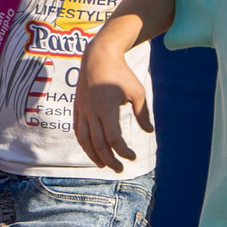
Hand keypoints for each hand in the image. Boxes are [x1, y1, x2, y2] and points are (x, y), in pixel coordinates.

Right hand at [74, 51, 152, 173]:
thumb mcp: (137, 92)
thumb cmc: (121, 73)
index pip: (113, 139)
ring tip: (103, 166)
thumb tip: (149, 132)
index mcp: (107, 109)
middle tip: (120, 169)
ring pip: (84, 140)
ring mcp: (82, 110)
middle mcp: (92, 112)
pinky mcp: (77, 108)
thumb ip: (142, 113)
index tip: (133, 156)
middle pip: (98, 144)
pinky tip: (91, 150)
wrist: (98, 56)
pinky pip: (78, 131)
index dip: (123, 152)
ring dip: (93, 156)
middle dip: (109, 160)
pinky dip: (84, 143)